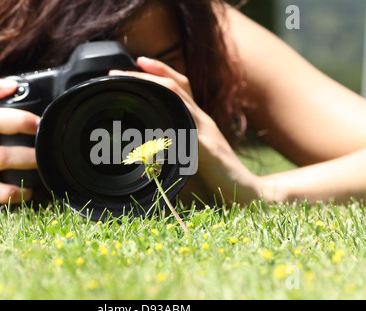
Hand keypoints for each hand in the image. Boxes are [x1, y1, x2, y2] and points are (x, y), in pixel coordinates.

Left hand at [109, 57, 258, 202]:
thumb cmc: (214, 181)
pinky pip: (187, 129)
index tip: (138, 62)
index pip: (180, 87)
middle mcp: (202, 122)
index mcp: (197, 122)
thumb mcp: (188, 163)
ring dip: (154, 87)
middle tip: (117, 71)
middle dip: (146, 75)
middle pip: (176, 86)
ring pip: (180, 99)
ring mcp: (206, 133)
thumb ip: (168, 156)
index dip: (160, 71)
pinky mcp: (208, 150)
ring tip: (131, 80)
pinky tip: (151, 120)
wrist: (248, 194)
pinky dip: (170, 122)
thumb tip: (140, 159)